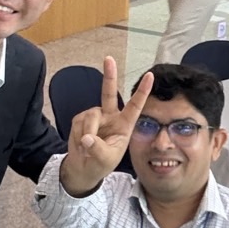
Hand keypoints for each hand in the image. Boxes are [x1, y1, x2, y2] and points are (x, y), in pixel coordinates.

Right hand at [59, 57, 153, 195]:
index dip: (142, 91)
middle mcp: (110, 116)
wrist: (84, 168)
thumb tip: (87, 137)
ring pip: (90, 117)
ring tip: (87, 148)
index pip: (135, 106)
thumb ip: (98, 149)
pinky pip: (79, 124)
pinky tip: (81, 145)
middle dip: (109, 75)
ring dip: (87, 134)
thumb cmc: (101, 163)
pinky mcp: (80, 119)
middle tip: (109, 58)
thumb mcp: (105, 159)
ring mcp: (95, 116)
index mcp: (124, 125)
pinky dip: (78, 136)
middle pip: (109, 93)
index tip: (150, 76)